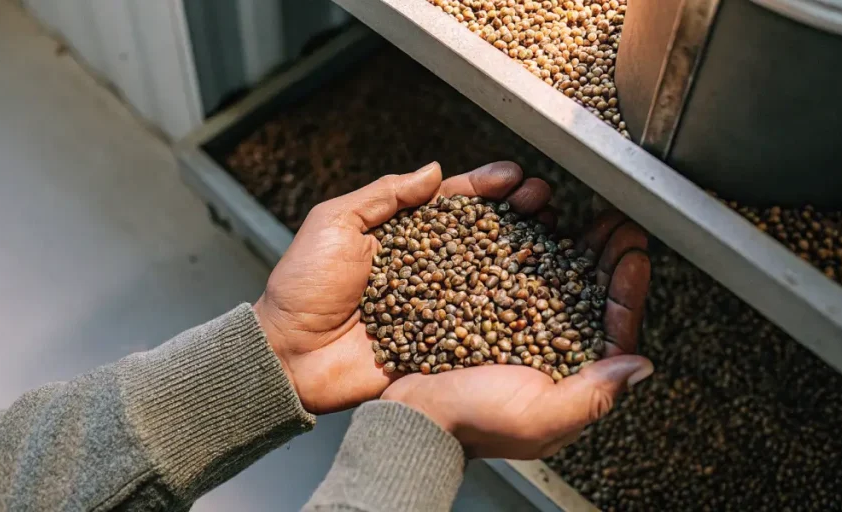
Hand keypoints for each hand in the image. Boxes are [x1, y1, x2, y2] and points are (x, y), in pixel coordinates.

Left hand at [254, 161, 555, 413]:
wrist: (288, 354)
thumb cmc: (302, 286)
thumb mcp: (334, 223)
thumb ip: (383, 196)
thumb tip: (433, 170)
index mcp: (400, 236)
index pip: (451, 205)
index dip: (484, 189)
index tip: (513, 176)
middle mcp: (425, 268)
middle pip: (481, 237)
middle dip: (515, 215)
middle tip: (544, 199)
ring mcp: (436, 306)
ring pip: (488, 277)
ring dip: (523, 256)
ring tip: (553, 235)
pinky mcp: (440, 344)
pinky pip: (479, 326)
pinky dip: (510, 312)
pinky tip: (538, 294)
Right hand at [381, 212, 653, 458]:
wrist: (413, 413)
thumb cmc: (472, 422)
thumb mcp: (538, 417)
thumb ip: (592, 395)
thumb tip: (639, 365)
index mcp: (571, 379)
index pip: (612, 330)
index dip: (627, 291)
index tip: (635, 254)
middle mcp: (550, 352)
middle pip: (590, 299)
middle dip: (608, 259)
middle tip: (620, 225)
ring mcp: (519, 330)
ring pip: (559, 281)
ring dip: (578, 248)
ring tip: (589, 218)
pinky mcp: (488, 312)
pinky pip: (520, 276)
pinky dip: (534, 249)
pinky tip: (542, 228)